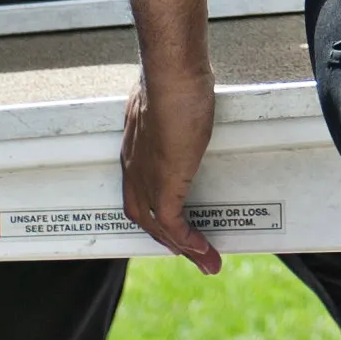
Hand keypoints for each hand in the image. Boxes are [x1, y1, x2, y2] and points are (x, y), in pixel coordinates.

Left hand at [121, 65, 220, 273]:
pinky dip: (188, 241)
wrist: (171, 78)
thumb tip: (188, 98)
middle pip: (142, 215)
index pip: (136, 190)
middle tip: (188, 250)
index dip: (151, 209)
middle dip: (166, 237)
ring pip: (158, 226)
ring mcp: (147, 179)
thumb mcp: (169, 98)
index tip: (171, 221)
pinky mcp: (165, 186)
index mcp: (133, 149)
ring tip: (206, 261)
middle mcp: (134, 168)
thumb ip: (173, 107)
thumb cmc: (172, 79)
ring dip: (183, 247)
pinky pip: (173, 224)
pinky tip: (203, 250)